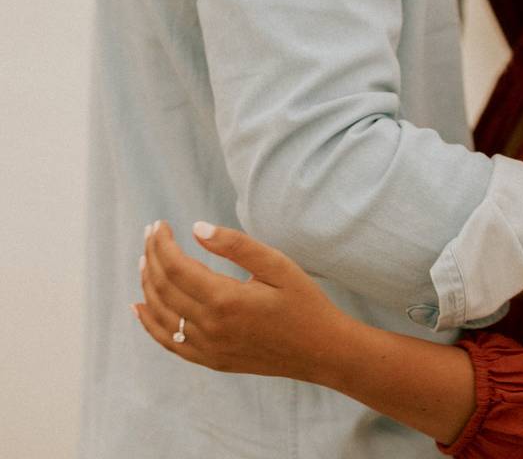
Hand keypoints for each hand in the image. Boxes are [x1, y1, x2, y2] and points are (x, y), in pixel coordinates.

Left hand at [133, 221, 352, 383]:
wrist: (322, 350)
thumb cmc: (305, 303)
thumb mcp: (278, 265)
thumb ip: (237, 246)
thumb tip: (197, 228)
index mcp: (226, 299)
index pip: (176, 267)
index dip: (162, 243)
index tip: (160, 224)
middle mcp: (210, 326)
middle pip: (163, 288)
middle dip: (152, 257)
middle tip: (150, 234)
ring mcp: (208, 347)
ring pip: (161, 313)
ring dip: (147, 284)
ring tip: (145, 261)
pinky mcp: (211, 359)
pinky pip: (170, 342)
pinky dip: (149, 324)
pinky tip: (139, 307)